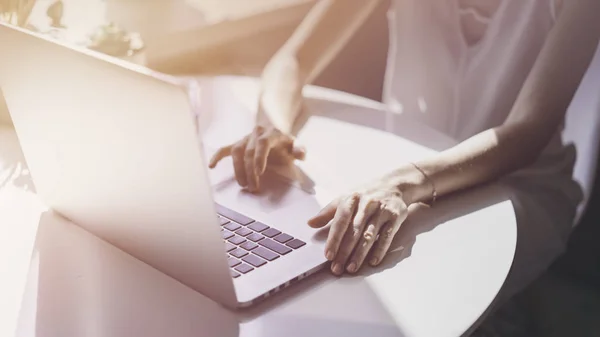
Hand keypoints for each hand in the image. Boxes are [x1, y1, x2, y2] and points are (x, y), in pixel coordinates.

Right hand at [208, 54, 306, 191]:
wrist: (275, 131)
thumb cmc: (285, 144)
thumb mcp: (295, 146)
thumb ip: (299, 150)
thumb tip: (301, 154)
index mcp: (271, 133)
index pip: (262, 144)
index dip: (259, 157)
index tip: (259, 172)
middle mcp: (256, 133)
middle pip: (248, 151)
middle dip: (249, 170)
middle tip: (253, 187)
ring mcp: (245, 138)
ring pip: (236, 151)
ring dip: (237, 169)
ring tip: (242, 184)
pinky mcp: (237, 144)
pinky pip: (225, 149)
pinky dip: (217, 157)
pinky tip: (212, 166)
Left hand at [308, 176, 416, 274]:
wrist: (394, 184)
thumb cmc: (365, 195)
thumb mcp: (345, 198)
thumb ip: (327, 212)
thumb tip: (310, 223)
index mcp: (351, 199)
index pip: (341, 220)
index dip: (334, 239)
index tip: (328, 255)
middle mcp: (366, 204)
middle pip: (354, 231)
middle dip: (344, 251)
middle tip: (337, 267)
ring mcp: (381, 210)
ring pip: (369, 235)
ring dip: (360, 254)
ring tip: (352, 268)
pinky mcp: (395, 216)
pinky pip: (387, 235)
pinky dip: (380, 249)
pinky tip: (373, 261)